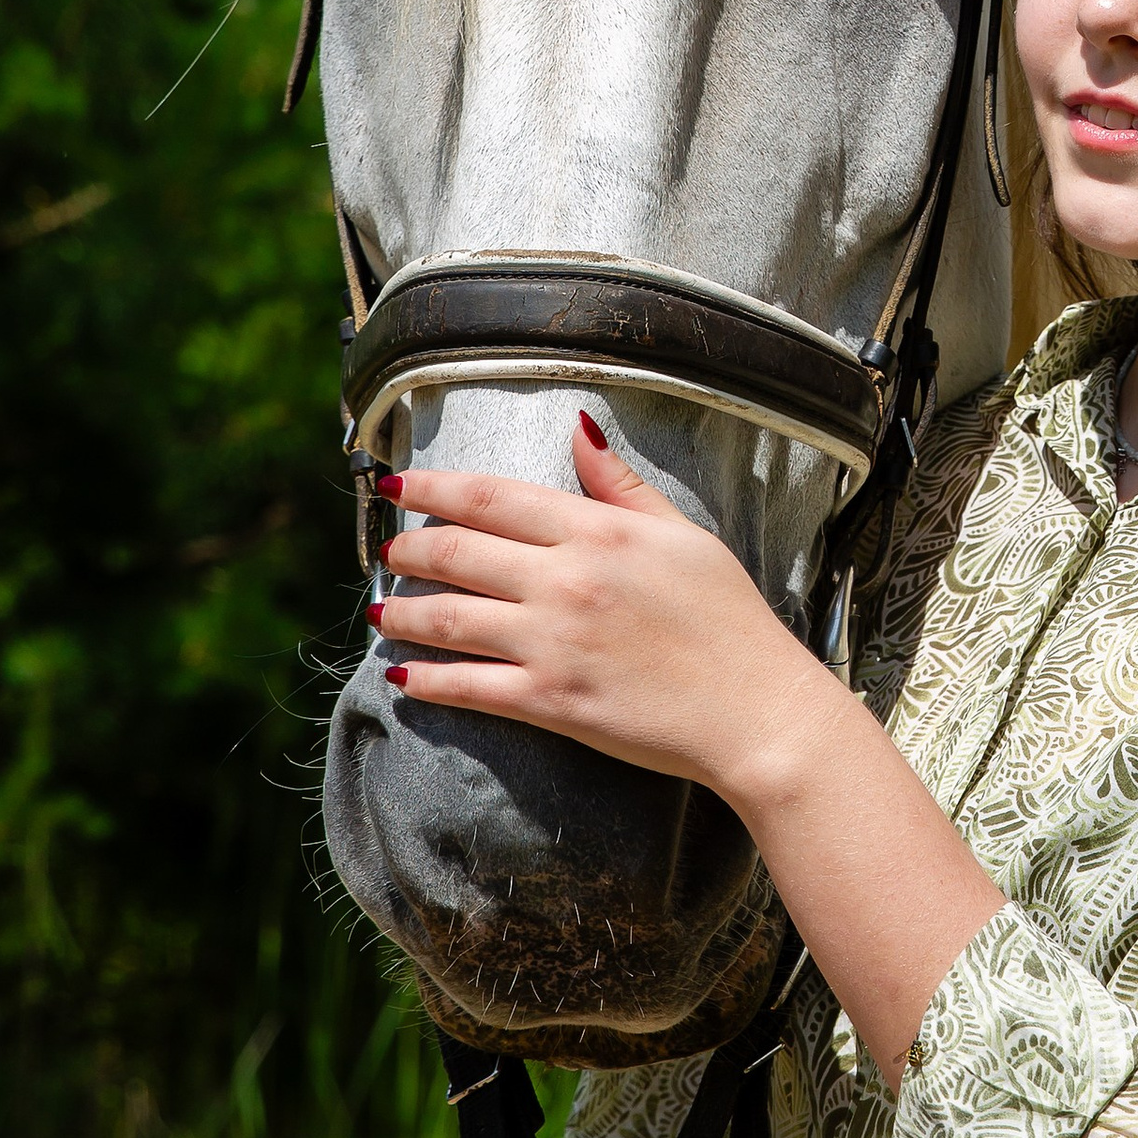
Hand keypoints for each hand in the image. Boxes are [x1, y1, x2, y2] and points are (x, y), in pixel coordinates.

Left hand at [369, 417, 834, 800]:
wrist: (756, 710)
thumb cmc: (730, 621)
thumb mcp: (683, 535)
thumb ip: (621, 484)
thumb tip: (580, 427)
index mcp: (596, 532)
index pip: (491, 497)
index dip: (432, 487)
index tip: (396, 487)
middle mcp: (564, 580)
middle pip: (456, 552)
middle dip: (407, 550)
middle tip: (388, 551)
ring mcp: (552, 643)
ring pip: (448, 618)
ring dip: (403, 613)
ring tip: (382, 611)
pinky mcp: (550, 702)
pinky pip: (468, 687)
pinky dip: (427, 681)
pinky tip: (405, 677)